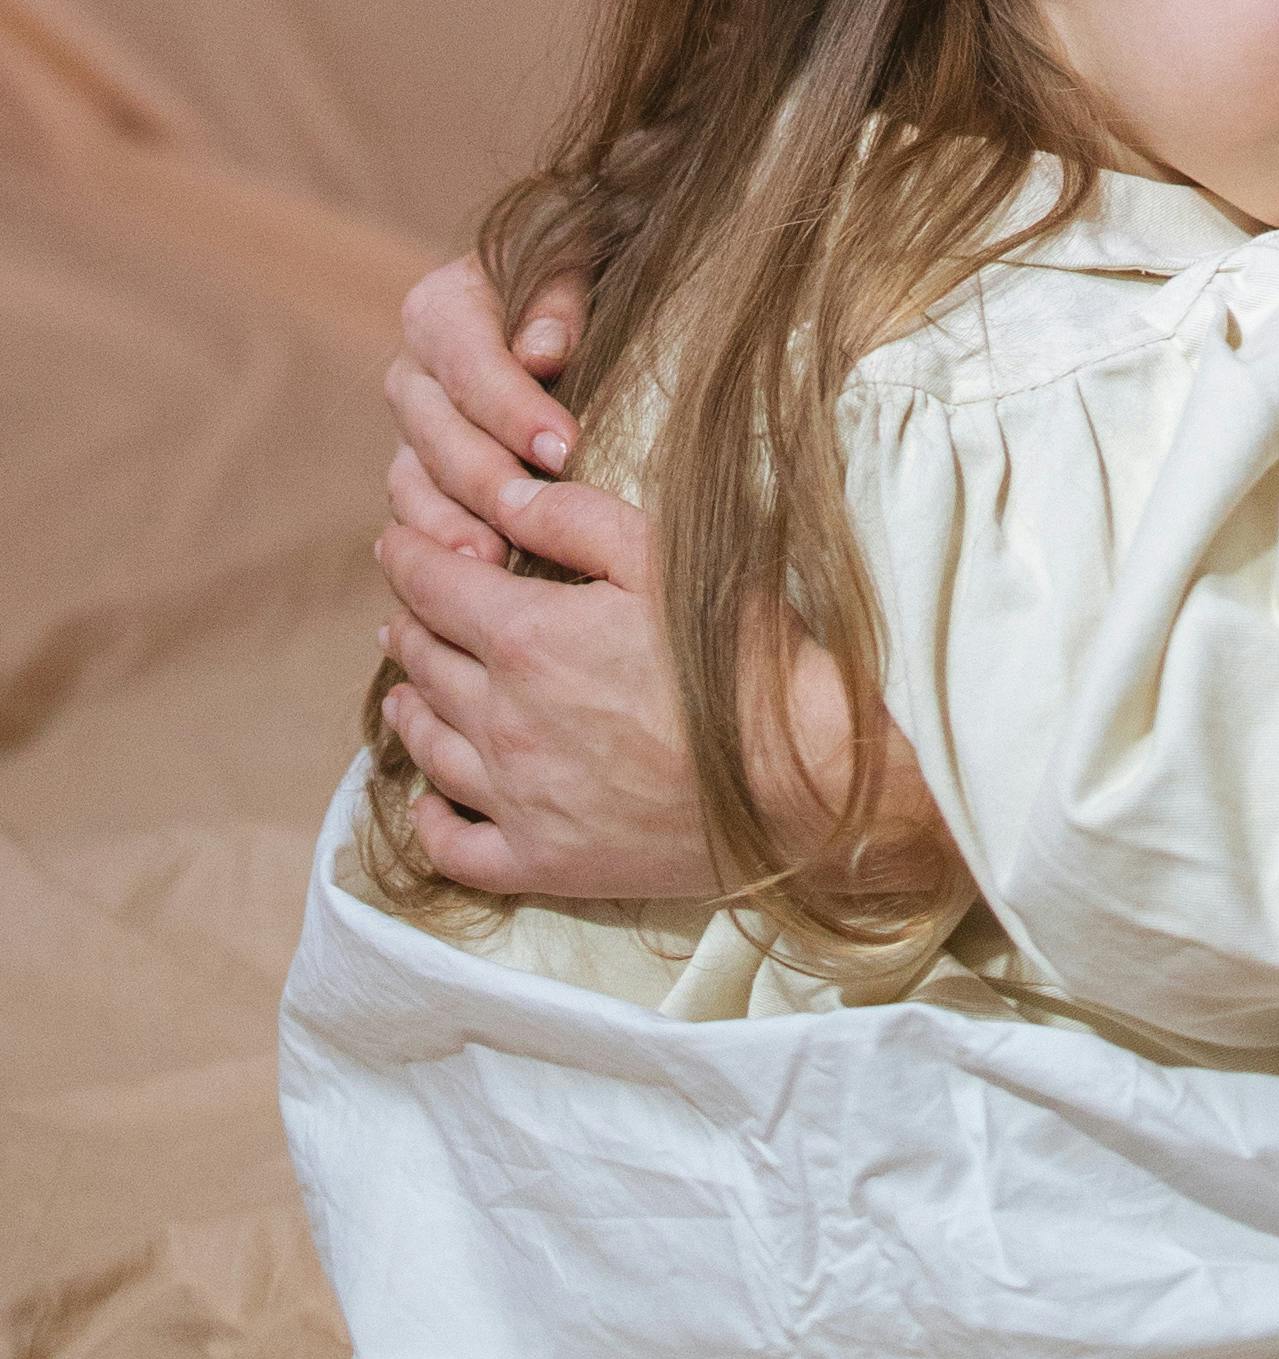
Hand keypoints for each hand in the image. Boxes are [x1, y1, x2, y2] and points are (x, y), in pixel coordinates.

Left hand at [377, 245, 945, 902]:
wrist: (803, 778)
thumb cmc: (745, 659)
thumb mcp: (666, 558)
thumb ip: (572, 520)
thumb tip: (499, 495)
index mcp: (528, 636)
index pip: (431, 585)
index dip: (407, 557)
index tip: (395, 542)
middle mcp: (503, 719)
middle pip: (423, 662)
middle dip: (408, 624)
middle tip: (408, 608)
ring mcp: (516, 798)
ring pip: (428, 747)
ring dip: (409, 707)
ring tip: (406, 689)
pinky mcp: (541, 862)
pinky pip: (453, 846)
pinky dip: (429, 820)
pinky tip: (430, 801)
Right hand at [384, 245, 587, 553]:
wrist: (564, 309)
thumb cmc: (581, 279)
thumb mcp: (578, 263)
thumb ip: (560, 299)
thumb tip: (542, 352)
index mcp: (442, 309)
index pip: (470, 366)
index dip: (515, 410)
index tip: (565, 449)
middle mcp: (413, 372)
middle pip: (438, 435)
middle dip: (487, 482)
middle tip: (533, 520)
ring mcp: (410, 432)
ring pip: (413, 486)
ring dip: (451, 529)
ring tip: (495, 564)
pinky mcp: (419, 480)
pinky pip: (415, 520)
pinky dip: (441, 549)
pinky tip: (475, 580)